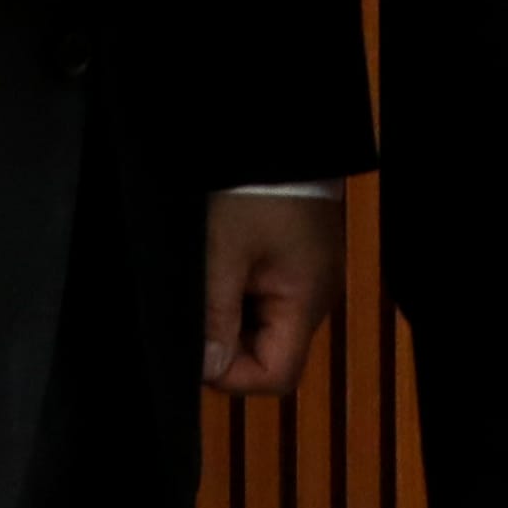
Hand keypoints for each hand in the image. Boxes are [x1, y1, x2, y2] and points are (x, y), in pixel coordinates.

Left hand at [202, 191, 344, 396]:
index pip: (276, 375)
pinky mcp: (293, 255)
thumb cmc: (251, 187)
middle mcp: (313, 295)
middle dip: (226, 340)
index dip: (232, 374)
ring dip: (228, 313)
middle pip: (268, 351)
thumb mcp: (221, 253)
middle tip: (195, 308)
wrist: (271, 133)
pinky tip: (219, 263)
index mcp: (305, 300)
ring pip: (261, 323)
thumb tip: (209, 368)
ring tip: (206, 279)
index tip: (197, 349)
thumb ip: (215, 315)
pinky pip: (262, 292)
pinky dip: (236, 289)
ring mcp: (305, 274)